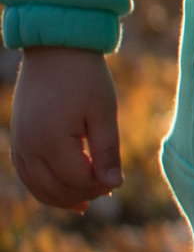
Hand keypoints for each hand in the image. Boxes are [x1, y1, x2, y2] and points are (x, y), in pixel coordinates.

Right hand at [10, 47, 123, 210]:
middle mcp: (29, 148)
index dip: (100, 184)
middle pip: (56, 190)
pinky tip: (65, 191)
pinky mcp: (17, 142)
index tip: (118, 179)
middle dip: (83, 194)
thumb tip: (114, 184)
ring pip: (38, 188)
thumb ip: (107, 150)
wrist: (55, 51)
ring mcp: (19, 146)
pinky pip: (28, 176)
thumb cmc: (85, 78)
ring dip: (63, 197)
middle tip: (107, 190)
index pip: (78, 180)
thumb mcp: (103, 112)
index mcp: (52, 141)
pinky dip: (45, 187)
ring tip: (88, 200)